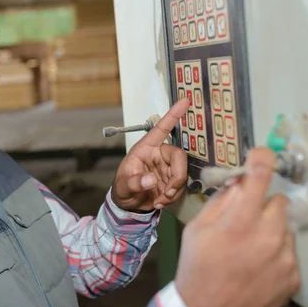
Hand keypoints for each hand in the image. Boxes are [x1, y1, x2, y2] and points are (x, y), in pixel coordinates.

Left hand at [111, 97, 189, 212]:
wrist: (128, 206)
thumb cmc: (122, 189)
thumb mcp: (123, 186)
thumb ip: (135, 183)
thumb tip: (151, 180)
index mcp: (145, 148)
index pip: (161, 129)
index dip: (173, 115)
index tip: (185, 100)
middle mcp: (159, 154)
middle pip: (179, 155)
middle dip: (177, 175)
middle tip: (168, 191)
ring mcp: (167, 167)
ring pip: (182, 172)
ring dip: (174, 190)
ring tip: (159, 200)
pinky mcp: (173, 180)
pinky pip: (181, 185)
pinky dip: (173, 196)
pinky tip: (160, 201)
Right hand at [174, 147, 300, 306]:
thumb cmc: (198, 268)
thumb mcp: (197, 228)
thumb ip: (221, 200)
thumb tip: (240, 180)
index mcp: (240, 221)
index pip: (260, 175)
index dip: (261, 157)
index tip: (260, 154)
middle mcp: (268, 235)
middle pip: (277, 201)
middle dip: (261, 205)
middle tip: (244, 221)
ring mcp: (284, 257)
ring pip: (285, 226)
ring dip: (270, 229)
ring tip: (248, 248)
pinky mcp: (294, 274)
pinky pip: (289, 249)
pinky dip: (276, 251)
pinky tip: (257, 264)